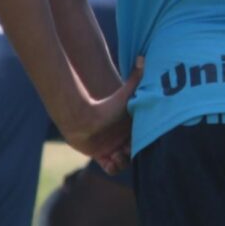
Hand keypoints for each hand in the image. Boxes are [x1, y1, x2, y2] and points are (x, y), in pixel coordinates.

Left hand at [62, 57, 141, 171]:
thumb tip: (143, 57)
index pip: (143, 141)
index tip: (134, 143)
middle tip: (124, 150)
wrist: (81, 116)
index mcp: (131, 128)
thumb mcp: (127, 93)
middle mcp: (123, 139)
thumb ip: (136, 77)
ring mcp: (112, 148)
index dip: (142, 145)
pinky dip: (112, 168)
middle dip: (131, 156)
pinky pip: (110, 168)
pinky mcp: (100, 156)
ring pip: (123, 164)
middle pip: (134, 154)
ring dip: (121, 164)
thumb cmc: (106, 106)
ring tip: (115, 156)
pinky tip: (109, 160)